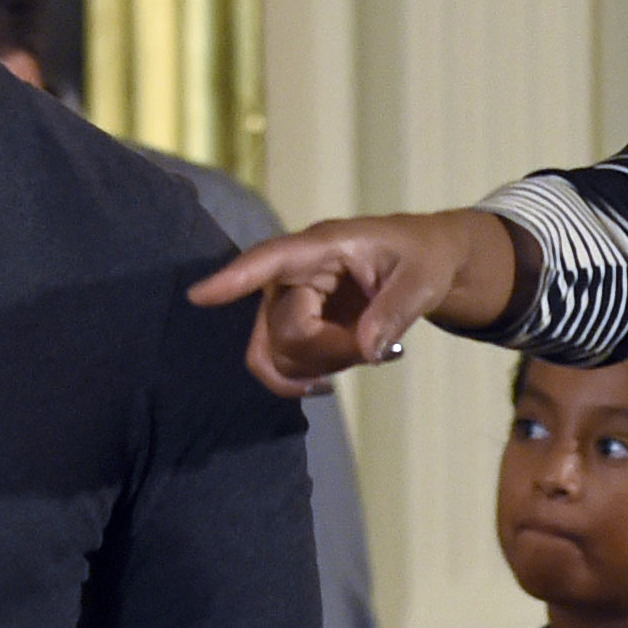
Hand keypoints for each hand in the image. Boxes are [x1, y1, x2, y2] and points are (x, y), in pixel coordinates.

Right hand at [188, 209, 524, 396]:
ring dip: (320, 365)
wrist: (428, 264)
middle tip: (376, 349)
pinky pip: (280, 363)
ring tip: (369, 350)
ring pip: (276, 350)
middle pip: (279, 326)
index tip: (199, 296)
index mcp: (325, 245)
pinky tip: (329, 383)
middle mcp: (298, 272)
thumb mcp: (424, 280)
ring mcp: (292, 300)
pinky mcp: (296, 325)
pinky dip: (302, 378)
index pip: (272, 259)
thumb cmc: (425, 259)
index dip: (236, 278)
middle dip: (325, 351)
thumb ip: (396, 311)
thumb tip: (366, 351)